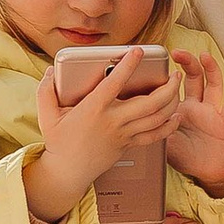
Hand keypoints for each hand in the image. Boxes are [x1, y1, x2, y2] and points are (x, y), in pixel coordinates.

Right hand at [30, 51, 181, 223]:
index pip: (114, 82)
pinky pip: (155, 136)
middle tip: (174, 73)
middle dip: (167, 86)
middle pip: (149, 103)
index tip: (138, 51)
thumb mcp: (46, 115)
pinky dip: (169, 125)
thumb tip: (51, 70)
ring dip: (172, 102)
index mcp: (94, 109)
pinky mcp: (129, 144)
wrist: (68, 172)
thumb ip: (46, 90)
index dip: (128, 65)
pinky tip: (176, 115)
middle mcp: (113, 121)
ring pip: (157, 118)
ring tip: (177, 87)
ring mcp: (123, 134)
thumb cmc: (59, 142)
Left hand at [166, 49, 223, 198]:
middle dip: (188, 62)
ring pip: (214, 85)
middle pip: (195, 77)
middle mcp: (198, 105)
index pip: (177, 84)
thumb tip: (133, 118)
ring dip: (211, 69)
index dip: (170, 73)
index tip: (158, 63)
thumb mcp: (164, 139)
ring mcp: (212, 112)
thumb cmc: (186, 155)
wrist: (206, 172)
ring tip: (205, 57)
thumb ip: (154, 126)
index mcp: (182, 107)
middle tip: (178, 52)